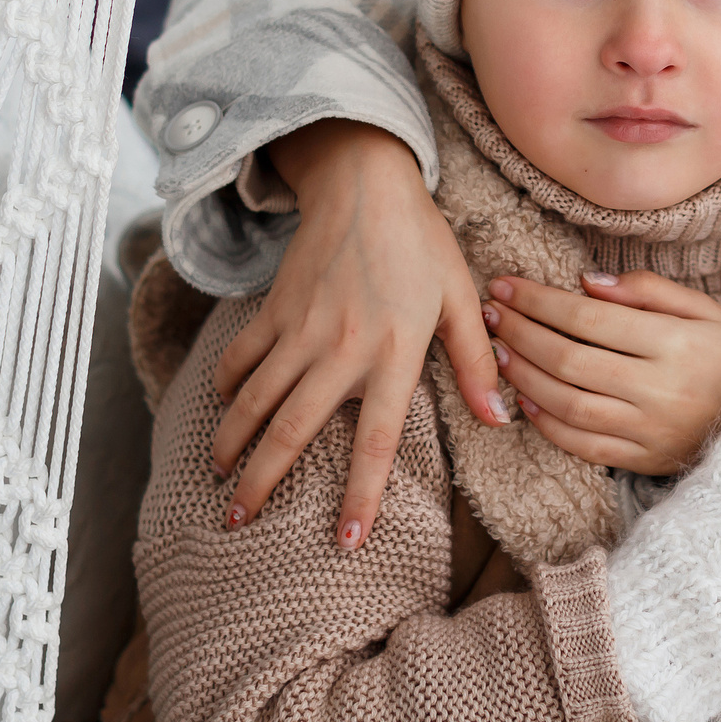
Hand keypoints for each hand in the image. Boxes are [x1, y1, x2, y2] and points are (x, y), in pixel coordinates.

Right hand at [211, 120, 500, 544]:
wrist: (364, 182)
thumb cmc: (421, 242)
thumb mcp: (460, 298)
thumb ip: (477, 362)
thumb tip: (500, 419)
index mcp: (394, 353)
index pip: (377, 442)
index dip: (362, 494)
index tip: (347, 539)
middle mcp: (340, 349)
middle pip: (292, 431)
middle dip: (261, 484)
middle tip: (238, 523)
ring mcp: (300, 330)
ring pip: (253, 401)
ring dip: (232, 445)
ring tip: (220, 481)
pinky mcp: (274, 309)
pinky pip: (241, 359)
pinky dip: (226, 388)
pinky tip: (222, 412)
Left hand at [482, 270, 720, 474]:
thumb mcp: (705, 309)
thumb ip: (648, 290)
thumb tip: (586, 282)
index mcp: (676, 343)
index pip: (589, 319)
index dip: (539, 301)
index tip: (505, 285)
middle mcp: (660, 390)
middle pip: (570, 359)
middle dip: (521, 333)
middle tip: (490, 313)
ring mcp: (650, 431)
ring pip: (569, 404)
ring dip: (524, 377)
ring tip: (498, 352)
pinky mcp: (644, 461)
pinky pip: (584, 446)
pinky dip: (548, 425)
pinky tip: (526, 400)